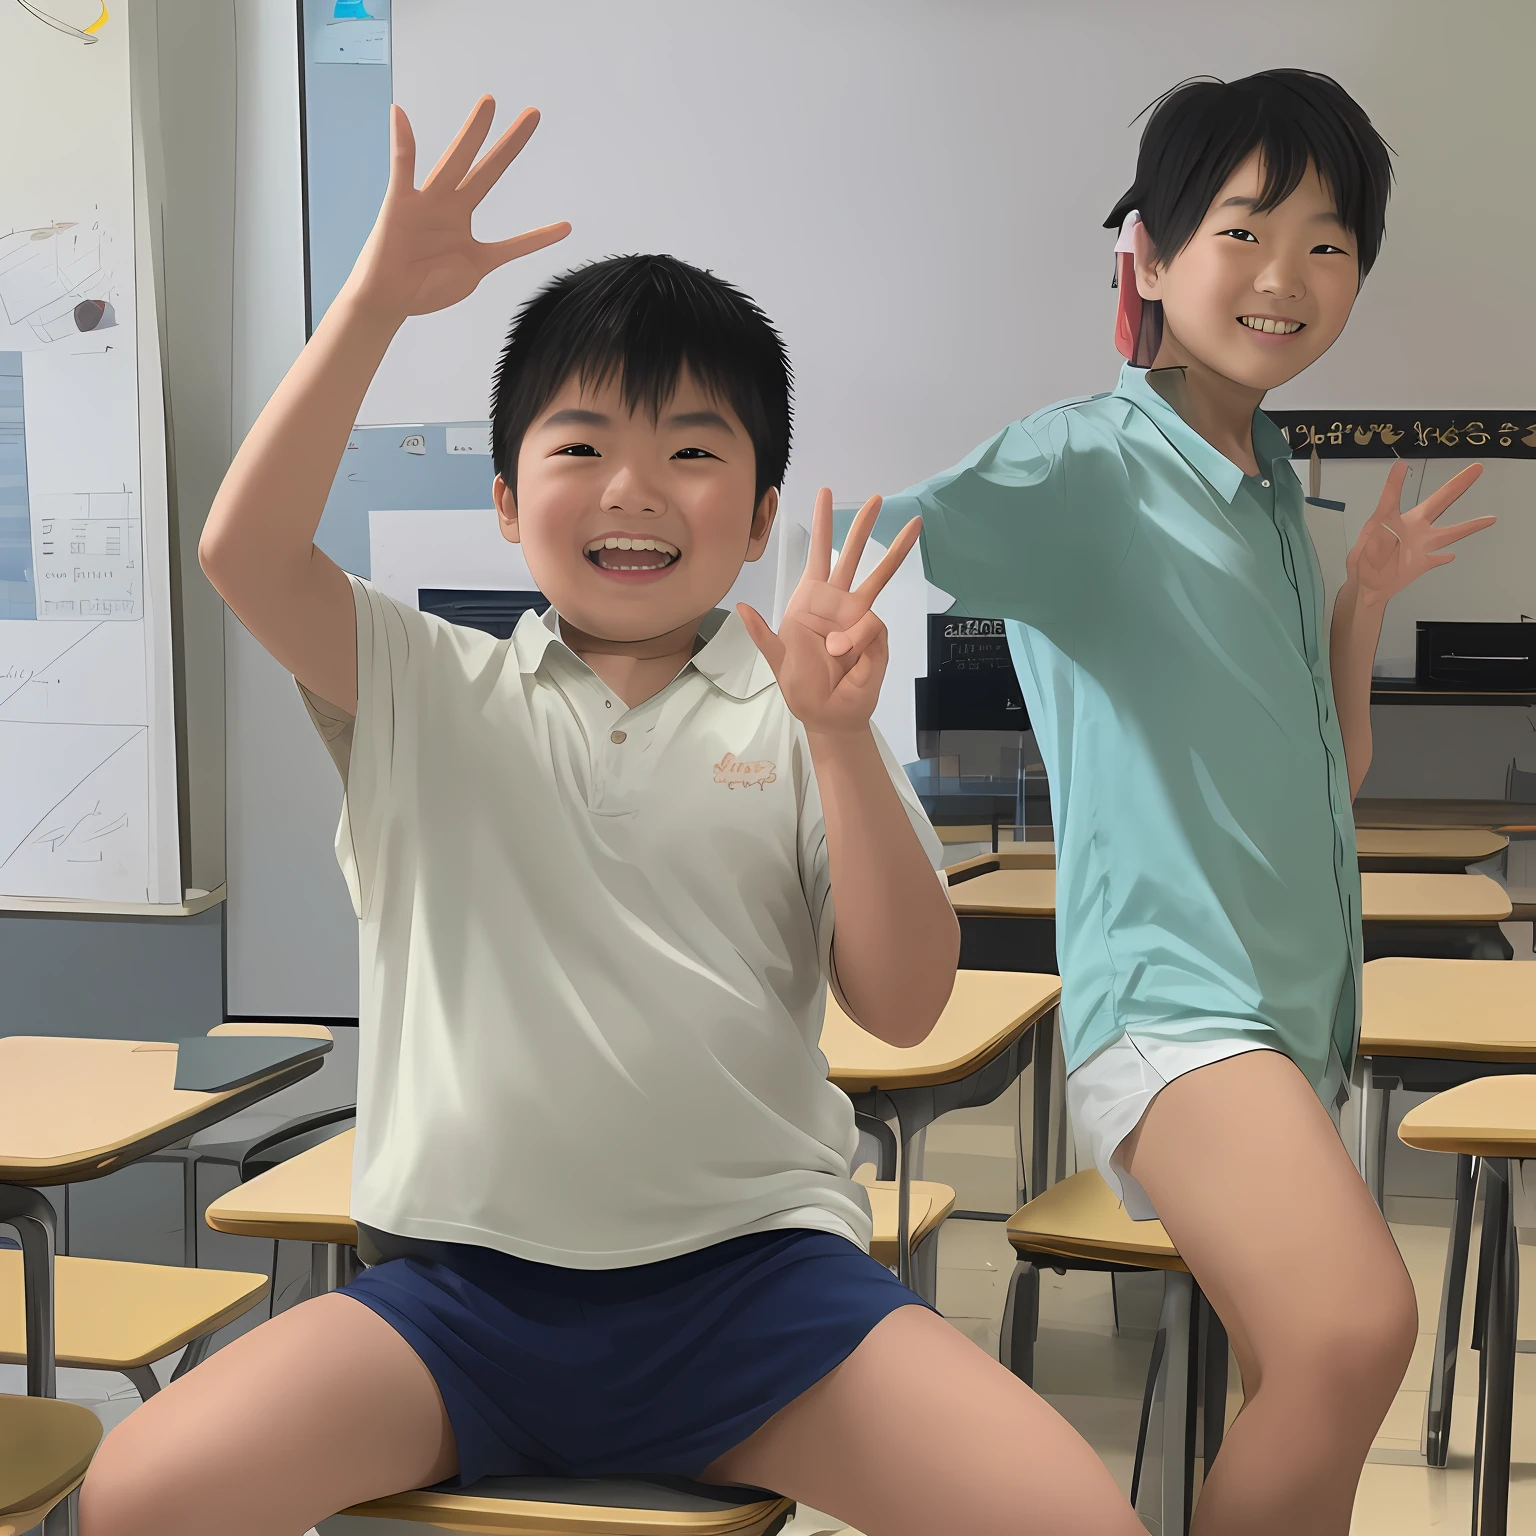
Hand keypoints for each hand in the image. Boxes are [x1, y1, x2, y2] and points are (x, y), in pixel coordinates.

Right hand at [347, 97, 569, 322]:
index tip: (536, 151)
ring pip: (454, 162)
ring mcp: (426, 203)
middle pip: (486, 168)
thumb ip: (500, 253)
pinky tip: (400, 115)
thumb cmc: (426, 286)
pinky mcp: (400, 206)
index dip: (520, 184)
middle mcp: (448, 204)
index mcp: (462, 217)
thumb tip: (515, 246)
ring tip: (490, 104)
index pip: (496, 190)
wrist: (389, 301)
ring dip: (472, 134)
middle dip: (509, 143)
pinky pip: (401, 171)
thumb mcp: (476, 269)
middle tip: (534, 114)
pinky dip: (401, 144)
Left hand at [738, 490, 920, 736]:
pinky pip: (870, 626)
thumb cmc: (803, 690)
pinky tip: (844, 657)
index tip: (826, 493)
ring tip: (916, 523)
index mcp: (810, 602)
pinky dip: (855, 642)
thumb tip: (741, 609)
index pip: (818, 556)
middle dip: (863, 527)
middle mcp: (838, 604)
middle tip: (877, 498)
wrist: (830, 718)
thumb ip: (763, 635)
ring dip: (895, 551)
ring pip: (878, 578)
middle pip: (853, 556)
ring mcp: (860, 619)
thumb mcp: (777, 662)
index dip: (822, 526)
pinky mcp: (875, 637)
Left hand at [1345, 460, 1492, 607]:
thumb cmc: (1360, 564)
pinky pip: (1437, 558)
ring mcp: (1420, 546)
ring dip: (1469, 526)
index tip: (1401, 464)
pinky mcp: (1422, 564)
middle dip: (1457, 486)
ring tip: (1491, 518)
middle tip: (1477, 468)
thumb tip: (1390, 530)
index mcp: (1391, 522)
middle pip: (1438, 503)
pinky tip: (1452, 555)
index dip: (1395, 481)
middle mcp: (1411, 529)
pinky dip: (1444, 557)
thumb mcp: (1362, 552)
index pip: (1393, 497)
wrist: (1365, 588)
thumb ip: (1377, 541)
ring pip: (1449, 533)